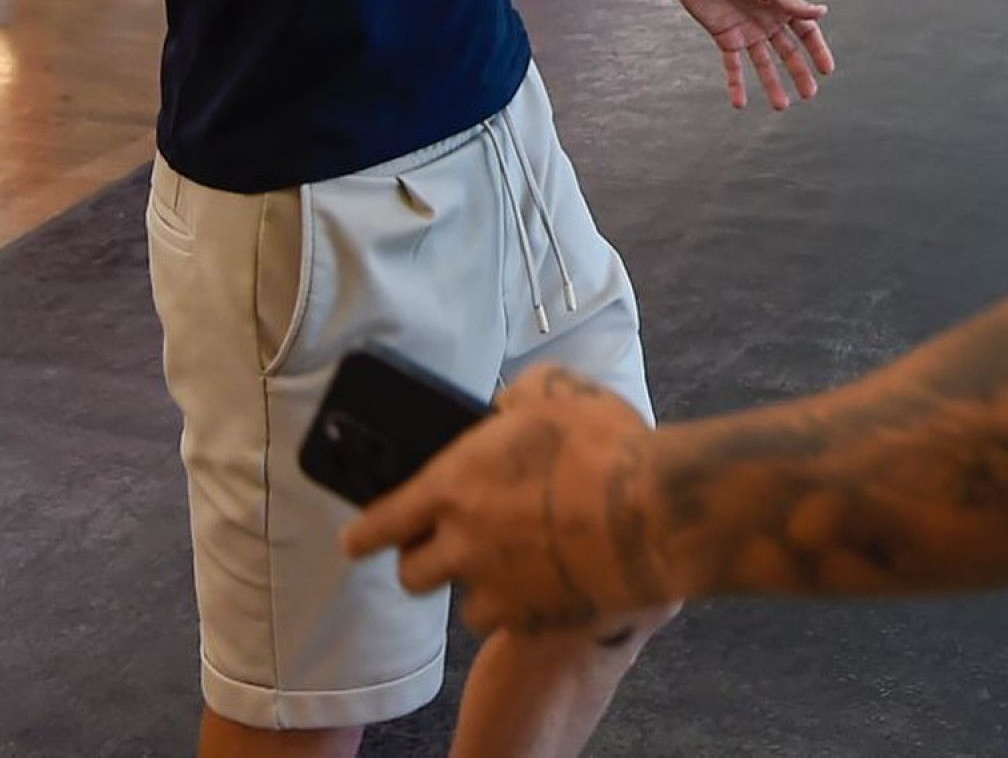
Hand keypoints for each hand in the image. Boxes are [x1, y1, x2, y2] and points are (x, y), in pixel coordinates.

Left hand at [344, 368, 670, 637]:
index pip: (380, 522)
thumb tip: (506, 408)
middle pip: (412, 574)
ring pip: (464, 603)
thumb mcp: (555, 388)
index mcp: (453, 484)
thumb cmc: (602, 443)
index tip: (356, 539)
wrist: (651, 512)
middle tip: (451, 543)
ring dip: (477, 584)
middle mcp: (462, 543)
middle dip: (424, 559)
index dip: (364, 533)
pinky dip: (519, 605)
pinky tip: (546, 580)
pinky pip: (510, 619)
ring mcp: (496, 588)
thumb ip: (517, 397)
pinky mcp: (532, 619)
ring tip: (510, 561)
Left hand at [664, 0, 833, 109]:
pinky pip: (733, 65)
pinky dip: (736, 84)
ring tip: (781, 105)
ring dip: (772, 84)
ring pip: (763, 64)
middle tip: (808, 95)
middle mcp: (767, 21)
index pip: (806, 32)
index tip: (826, 71)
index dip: (817, 50)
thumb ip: (792, 4)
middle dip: (798, 73)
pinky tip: (739, 103)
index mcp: (781, 6)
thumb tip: (823, 11)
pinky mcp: (725, 38)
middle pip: (788, 52)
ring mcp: (747, 32)